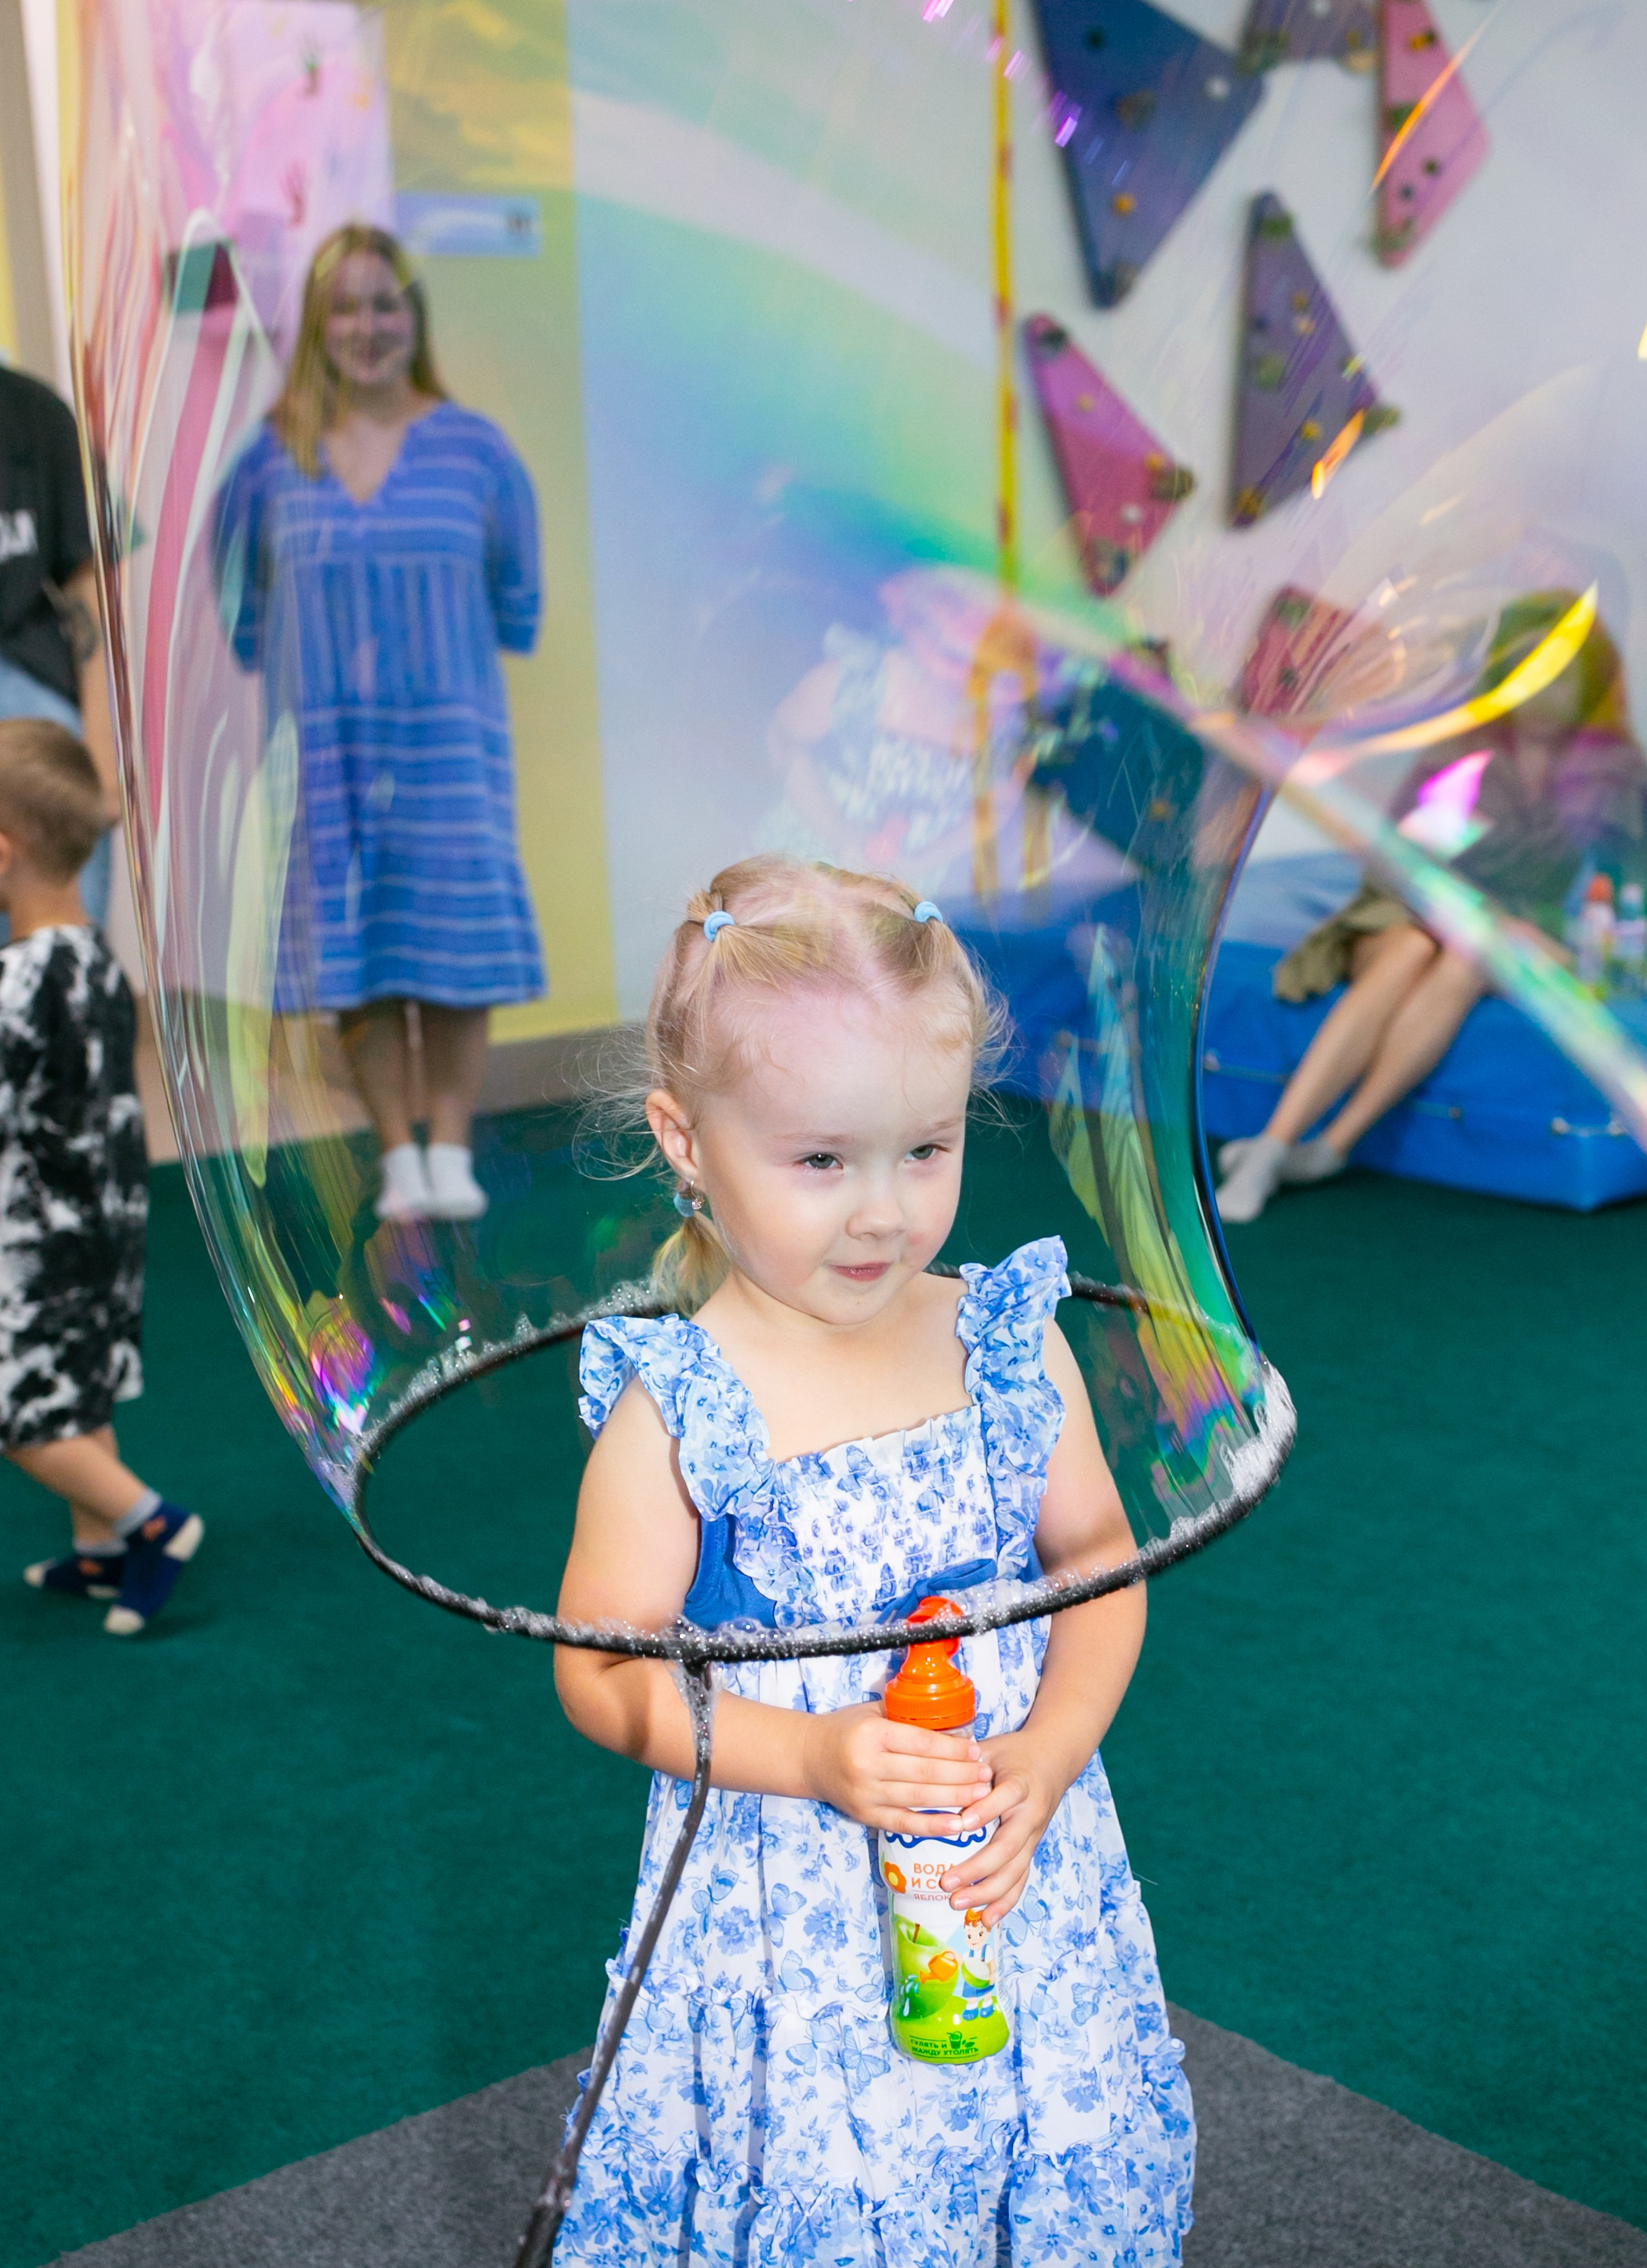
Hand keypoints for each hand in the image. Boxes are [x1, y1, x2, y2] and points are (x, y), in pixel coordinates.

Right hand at [802, 1703, 991, 1831]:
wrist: (809, 1757)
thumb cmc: (847, 1729)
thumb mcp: (873, 1712)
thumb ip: (908, 1717)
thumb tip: (955, 1724)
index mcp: (872, 1733)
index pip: (922, 1743)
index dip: (953, 1748)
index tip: (976, 1750)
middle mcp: (867, 1765)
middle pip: (925, 1773)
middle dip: (961, 1774)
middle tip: (986, 1774)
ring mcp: (866, 1794)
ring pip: (919, 1799)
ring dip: (955, 1798)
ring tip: (981, 1794)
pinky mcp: (865, 1816)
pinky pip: (905, 1824)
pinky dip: (933, 1826)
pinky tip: (958, 1825)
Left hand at [940, 1731, 1069, 1924]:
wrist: (1055, 1759)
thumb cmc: (1015, 1753)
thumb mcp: (993, 1746)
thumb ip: (966, 1756)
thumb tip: (931, 1758)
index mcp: (1021, 1784)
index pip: (1006, 1797)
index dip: (986, 1810)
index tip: (962, 1822)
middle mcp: (1029, 1814)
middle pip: (1008, 1846)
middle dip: (977, 1868)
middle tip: (946, 1882)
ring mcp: (1032, 1836)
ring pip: (1015, 1870)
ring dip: (987, 1892)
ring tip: (957, 1904)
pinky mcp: (1031, 1849)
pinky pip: (1020, 1879)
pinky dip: (1005, 1902)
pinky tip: (986, 1920)